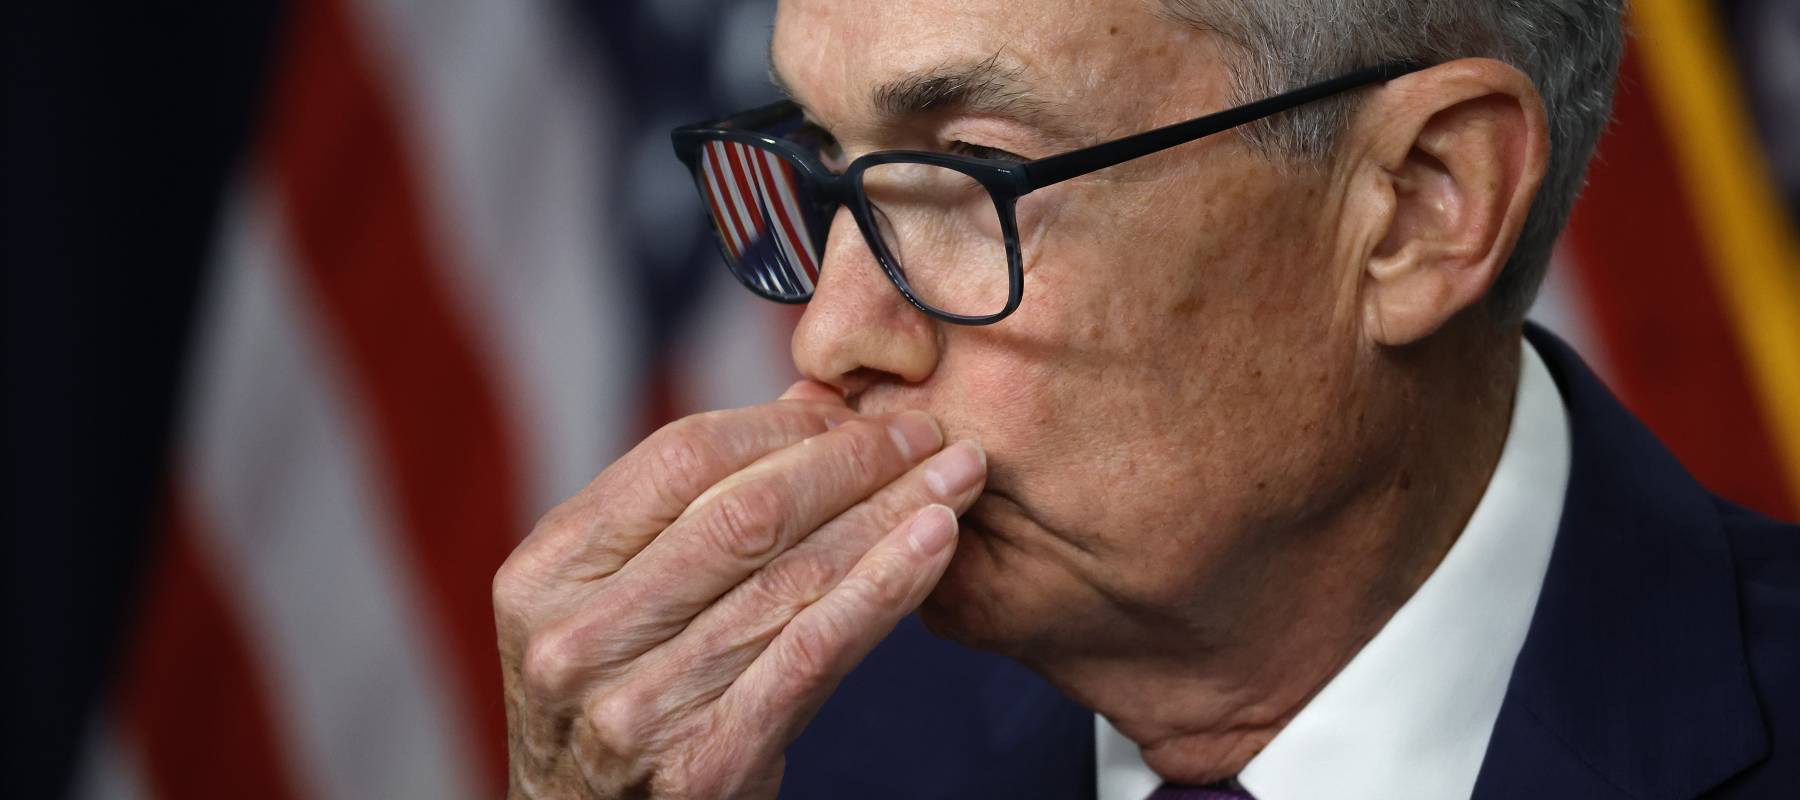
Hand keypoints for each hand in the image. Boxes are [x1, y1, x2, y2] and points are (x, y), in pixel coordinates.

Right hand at [493, 381, 987, 797]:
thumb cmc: (618, 700)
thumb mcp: (618, 598)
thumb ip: (698, 504)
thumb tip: (813, 403)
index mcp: (543, 574)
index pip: (680, 459)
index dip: (783, 427)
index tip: (858, 413)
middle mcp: (576, 640)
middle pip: (744, 514)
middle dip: (853, 462)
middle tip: (927, 435)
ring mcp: (635, 708)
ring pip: (792, 580)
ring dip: (889, 516)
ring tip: (956, 477)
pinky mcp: (705, 764)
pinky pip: (814, 653)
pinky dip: (885, 588)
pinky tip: (934, 545)